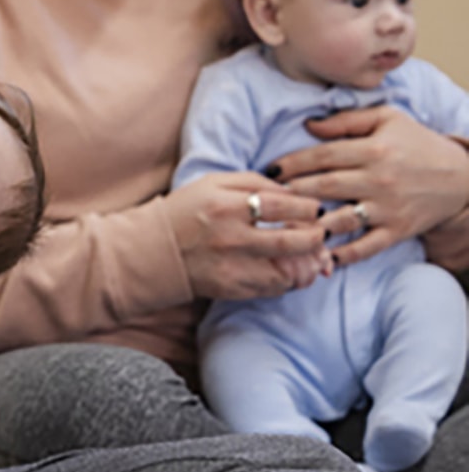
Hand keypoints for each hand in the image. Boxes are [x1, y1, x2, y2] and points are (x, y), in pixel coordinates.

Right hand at [164, 172, 325, 299]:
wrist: (150, 251)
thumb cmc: (184, 212)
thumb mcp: (212, 183)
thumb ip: (253, 182)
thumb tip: (291, 192)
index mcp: (226, 206)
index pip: (282, 206)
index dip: (307, 207)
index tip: (315, 208)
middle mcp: (231, 238)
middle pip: (291, 242)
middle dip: (315, 237)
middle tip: (321, 233)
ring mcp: (232, 267)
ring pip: (288, 271)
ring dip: (307, 263)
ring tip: (310, 254)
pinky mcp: (232, 289)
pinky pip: (274, 288)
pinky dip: (289, 279)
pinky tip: (289, 268)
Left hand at [272, 106, 468, 266]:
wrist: (463, 177)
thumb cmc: (418, 144)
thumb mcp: (387, 119)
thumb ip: (346, 121)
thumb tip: (308, 124)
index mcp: (373, 150)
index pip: (322, 156)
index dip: (291, 163)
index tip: (268, 171)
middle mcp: (379, 180)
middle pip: (325, 187)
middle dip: (291, 193)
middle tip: (264, 200)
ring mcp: (388, 208)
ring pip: (341, 219)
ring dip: (310, 225)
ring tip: (283, 228)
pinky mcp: (398, 231)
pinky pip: (366, 246)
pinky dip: (343, 254)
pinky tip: (320, 257)